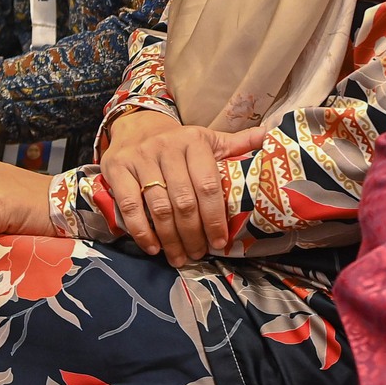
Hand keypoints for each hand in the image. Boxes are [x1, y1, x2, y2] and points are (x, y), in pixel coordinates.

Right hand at [98, 115, 265, 264]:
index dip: (215, 218)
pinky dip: (142, 231)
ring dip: (171, 239)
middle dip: (193, 234)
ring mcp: (140, 159)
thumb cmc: (179, 142)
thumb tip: (268, 137)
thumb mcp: (208, 139)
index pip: (207, 185)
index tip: (220, 242)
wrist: (136, 126)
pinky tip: (154, 247)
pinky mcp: (117, 169)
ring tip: (180, 258)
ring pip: (158, 207)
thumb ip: (236, 143)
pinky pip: (130, 206)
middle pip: (183, 201)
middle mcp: (167, 148)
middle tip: (199, 254)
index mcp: (194, 141)